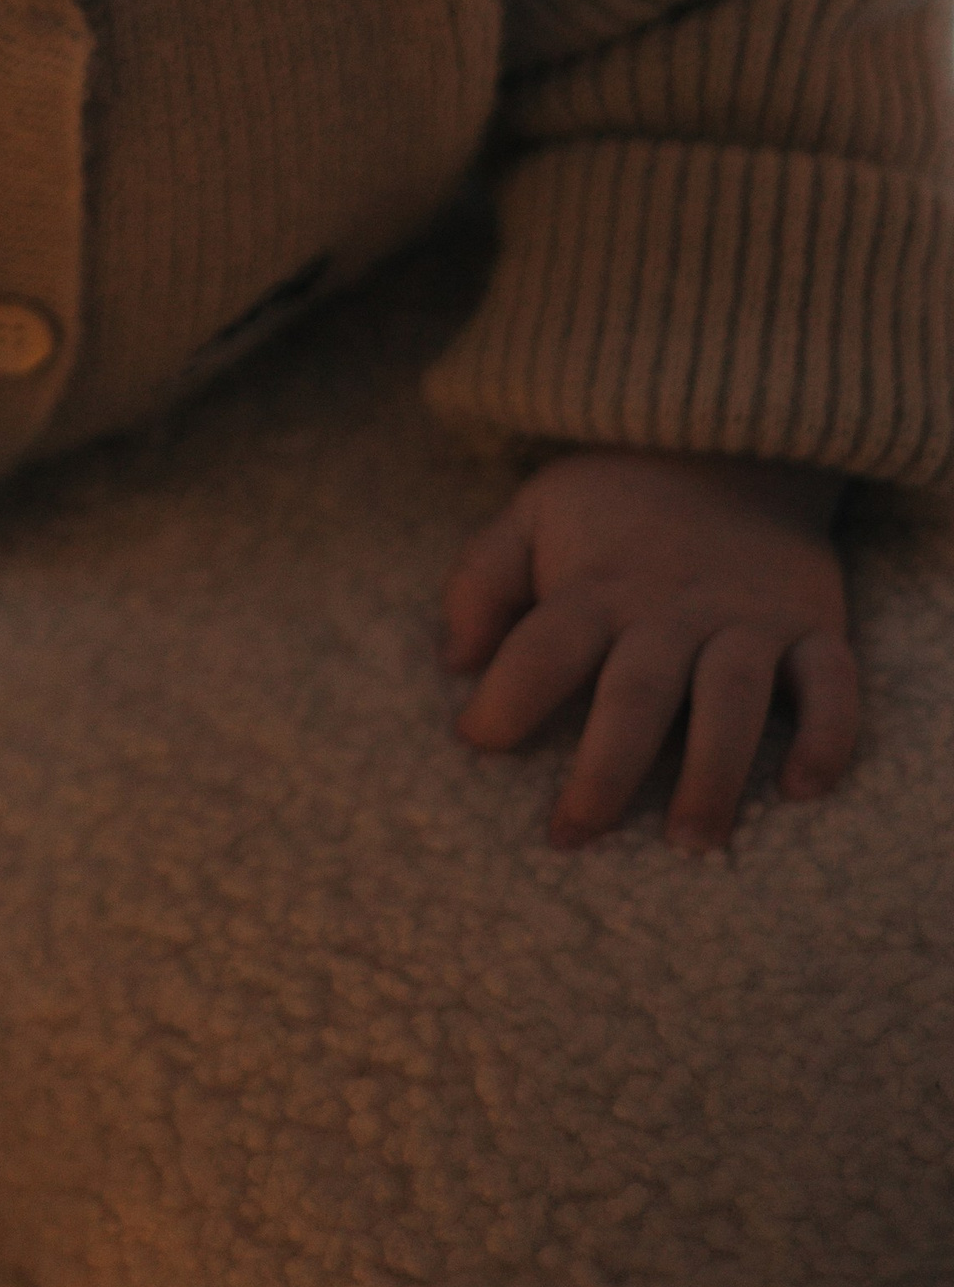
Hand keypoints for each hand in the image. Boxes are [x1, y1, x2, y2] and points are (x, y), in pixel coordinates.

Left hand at [441, 448, 854, 850]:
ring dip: (713, 773)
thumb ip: (481, 581)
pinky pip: (832, 684)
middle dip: (603, 772)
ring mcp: (748, 618)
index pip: (543, 649)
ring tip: (691, 843)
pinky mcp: (812, 625)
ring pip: (734, 699)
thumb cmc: (616, 502)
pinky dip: (828, 736)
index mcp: (597, 586)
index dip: (504, 700)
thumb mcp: (532, 513)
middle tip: (572, 837)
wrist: (732, 443)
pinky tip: (802, 791)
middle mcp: (672, 609)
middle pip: (637, 695)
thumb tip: (453, 661)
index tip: (474, 743)